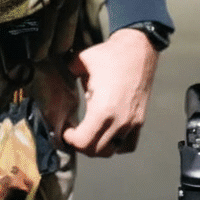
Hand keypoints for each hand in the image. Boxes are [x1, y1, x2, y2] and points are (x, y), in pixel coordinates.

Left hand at [60, 27, 159, 156]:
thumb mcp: (81, 62)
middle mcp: (119, 121)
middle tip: (74, 133)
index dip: (70, 139)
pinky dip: (116, 145)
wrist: (139, 48)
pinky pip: (128, 145)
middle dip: (81, 144)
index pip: (83, 142)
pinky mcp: (140, 120)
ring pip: (111, 150)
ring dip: (98, 147)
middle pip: (96, 150)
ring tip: (90, 134)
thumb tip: (59, 77)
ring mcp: (132, 122)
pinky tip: (108, 134)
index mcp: (102, 110)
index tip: (66, 130)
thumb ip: (68, 73)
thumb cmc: (111, 54)